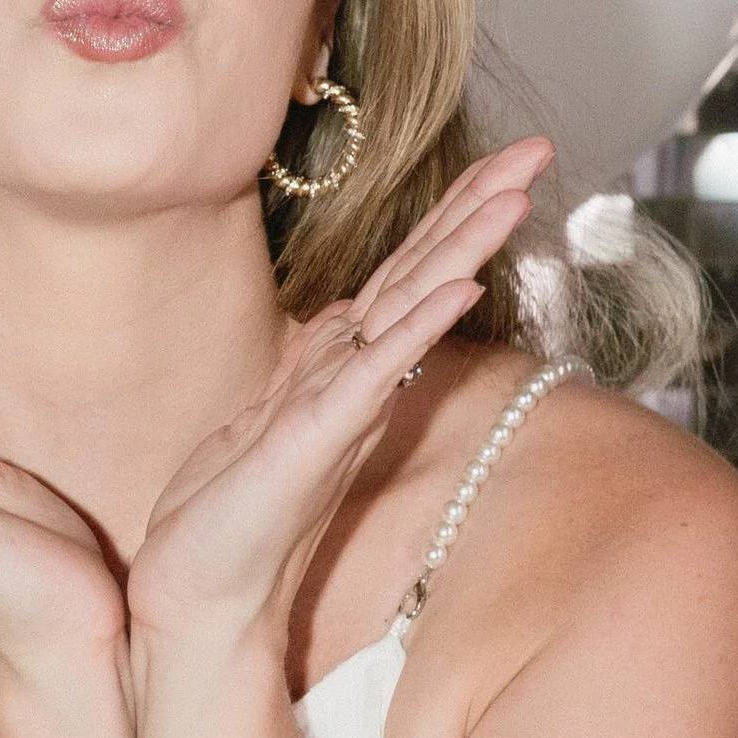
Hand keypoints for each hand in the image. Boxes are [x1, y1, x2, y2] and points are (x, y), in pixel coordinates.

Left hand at [125, 140, 550, 656]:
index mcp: (344, 368)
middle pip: (427, 274)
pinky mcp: (321, 438)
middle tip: (541, 146)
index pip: (408, 274)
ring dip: (465, 248)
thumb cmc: (226, 513)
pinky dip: (419, 327)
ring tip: (517, 193)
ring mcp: (346, 407)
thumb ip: (311, 364)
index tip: (503, 159)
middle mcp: (358, 381)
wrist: (196, 592)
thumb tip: (337, 317)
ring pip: (414, 309)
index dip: (454, 213)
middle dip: (481, 205)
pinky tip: (458, 288)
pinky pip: (379, 371)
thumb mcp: (266, 412)